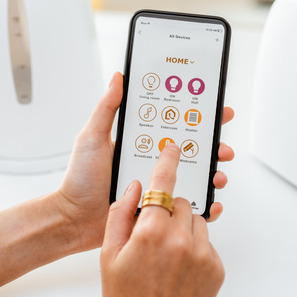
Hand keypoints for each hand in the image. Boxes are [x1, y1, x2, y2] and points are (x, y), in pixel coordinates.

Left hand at [55, 72, 234, 251]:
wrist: (73, 219)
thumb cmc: (80, 179)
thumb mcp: (92, 138)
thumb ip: (107, 109)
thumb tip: (119, 77)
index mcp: (142, 143)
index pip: (176, 125)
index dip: (199, 117)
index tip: (217, 110)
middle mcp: (153, 163)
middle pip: (193, 151)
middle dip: (214, 147)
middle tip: (222, 147)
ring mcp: (158, 187)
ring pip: (195, 178)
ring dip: (213, 175)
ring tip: (217, 176)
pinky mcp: (159, 210)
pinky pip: (188, 208)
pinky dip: (206, 206)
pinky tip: (212, 204)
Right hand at [100, 144, 223, 296]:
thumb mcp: (109, 256)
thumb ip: (120, 215)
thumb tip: (134, 188)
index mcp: (151, 233)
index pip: (164, 184)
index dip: (168, 162)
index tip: (173, 149)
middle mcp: (181, 239)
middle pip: (182, 203)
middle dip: (169, 210)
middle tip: (154, 233)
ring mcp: (202, 253)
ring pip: (197, 221)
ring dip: (183, 229)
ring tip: (165, 255)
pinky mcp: (216, 267)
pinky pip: (207, 243)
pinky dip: (194, 247)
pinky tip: (178, 267)